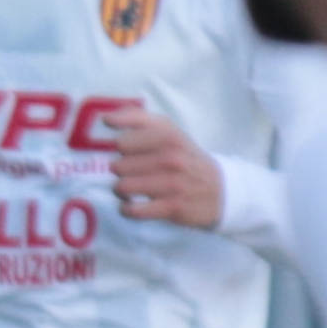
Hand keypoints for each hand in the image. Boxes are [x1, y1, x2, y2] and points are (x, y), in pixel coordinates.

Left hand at [105, 104, 225, 228]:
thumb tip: (105, 118)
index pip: (122, 141)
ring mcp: (172, 183)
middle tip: (135, 172)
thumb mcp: (169, 132)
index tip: (129, 150)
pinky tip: (135, 204)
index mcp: (169, 136)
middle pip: (117, 166)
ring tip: (133, 188)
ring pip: (122, 187)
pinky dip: (128, 209)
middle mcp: (171, 158)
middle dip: (121, 171)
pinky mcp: (171, 207)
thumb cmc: (185, 158)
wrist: (220, 190)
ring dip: (122, 191)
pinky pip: (132, 210)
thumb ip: (137, 119)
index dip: (120, 149)